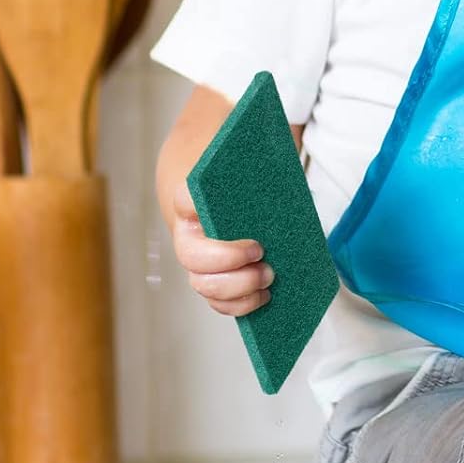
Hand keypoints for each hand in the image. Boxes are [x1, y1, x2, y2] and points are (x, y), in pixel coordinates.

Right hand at [162, 171, 272, 316]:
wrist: (218, 188)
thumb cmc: (234, 174)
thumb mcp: (242, 158)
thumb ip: (251, 161)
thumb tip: (278, 157)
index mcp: (190, 200)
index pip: (185, 200)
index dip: (195, 205)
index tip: (218, 207)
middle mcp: (188, 234)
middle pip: (194, 257)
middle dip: (227, 261)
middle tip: (261, 253)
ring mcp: (199, 261)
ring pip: (204, 285)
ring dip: (236, 288)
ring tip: (268, 277)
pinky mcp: (215, 279)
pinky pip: (219, 301)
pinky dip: (240, 305)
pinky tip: (263, 297)